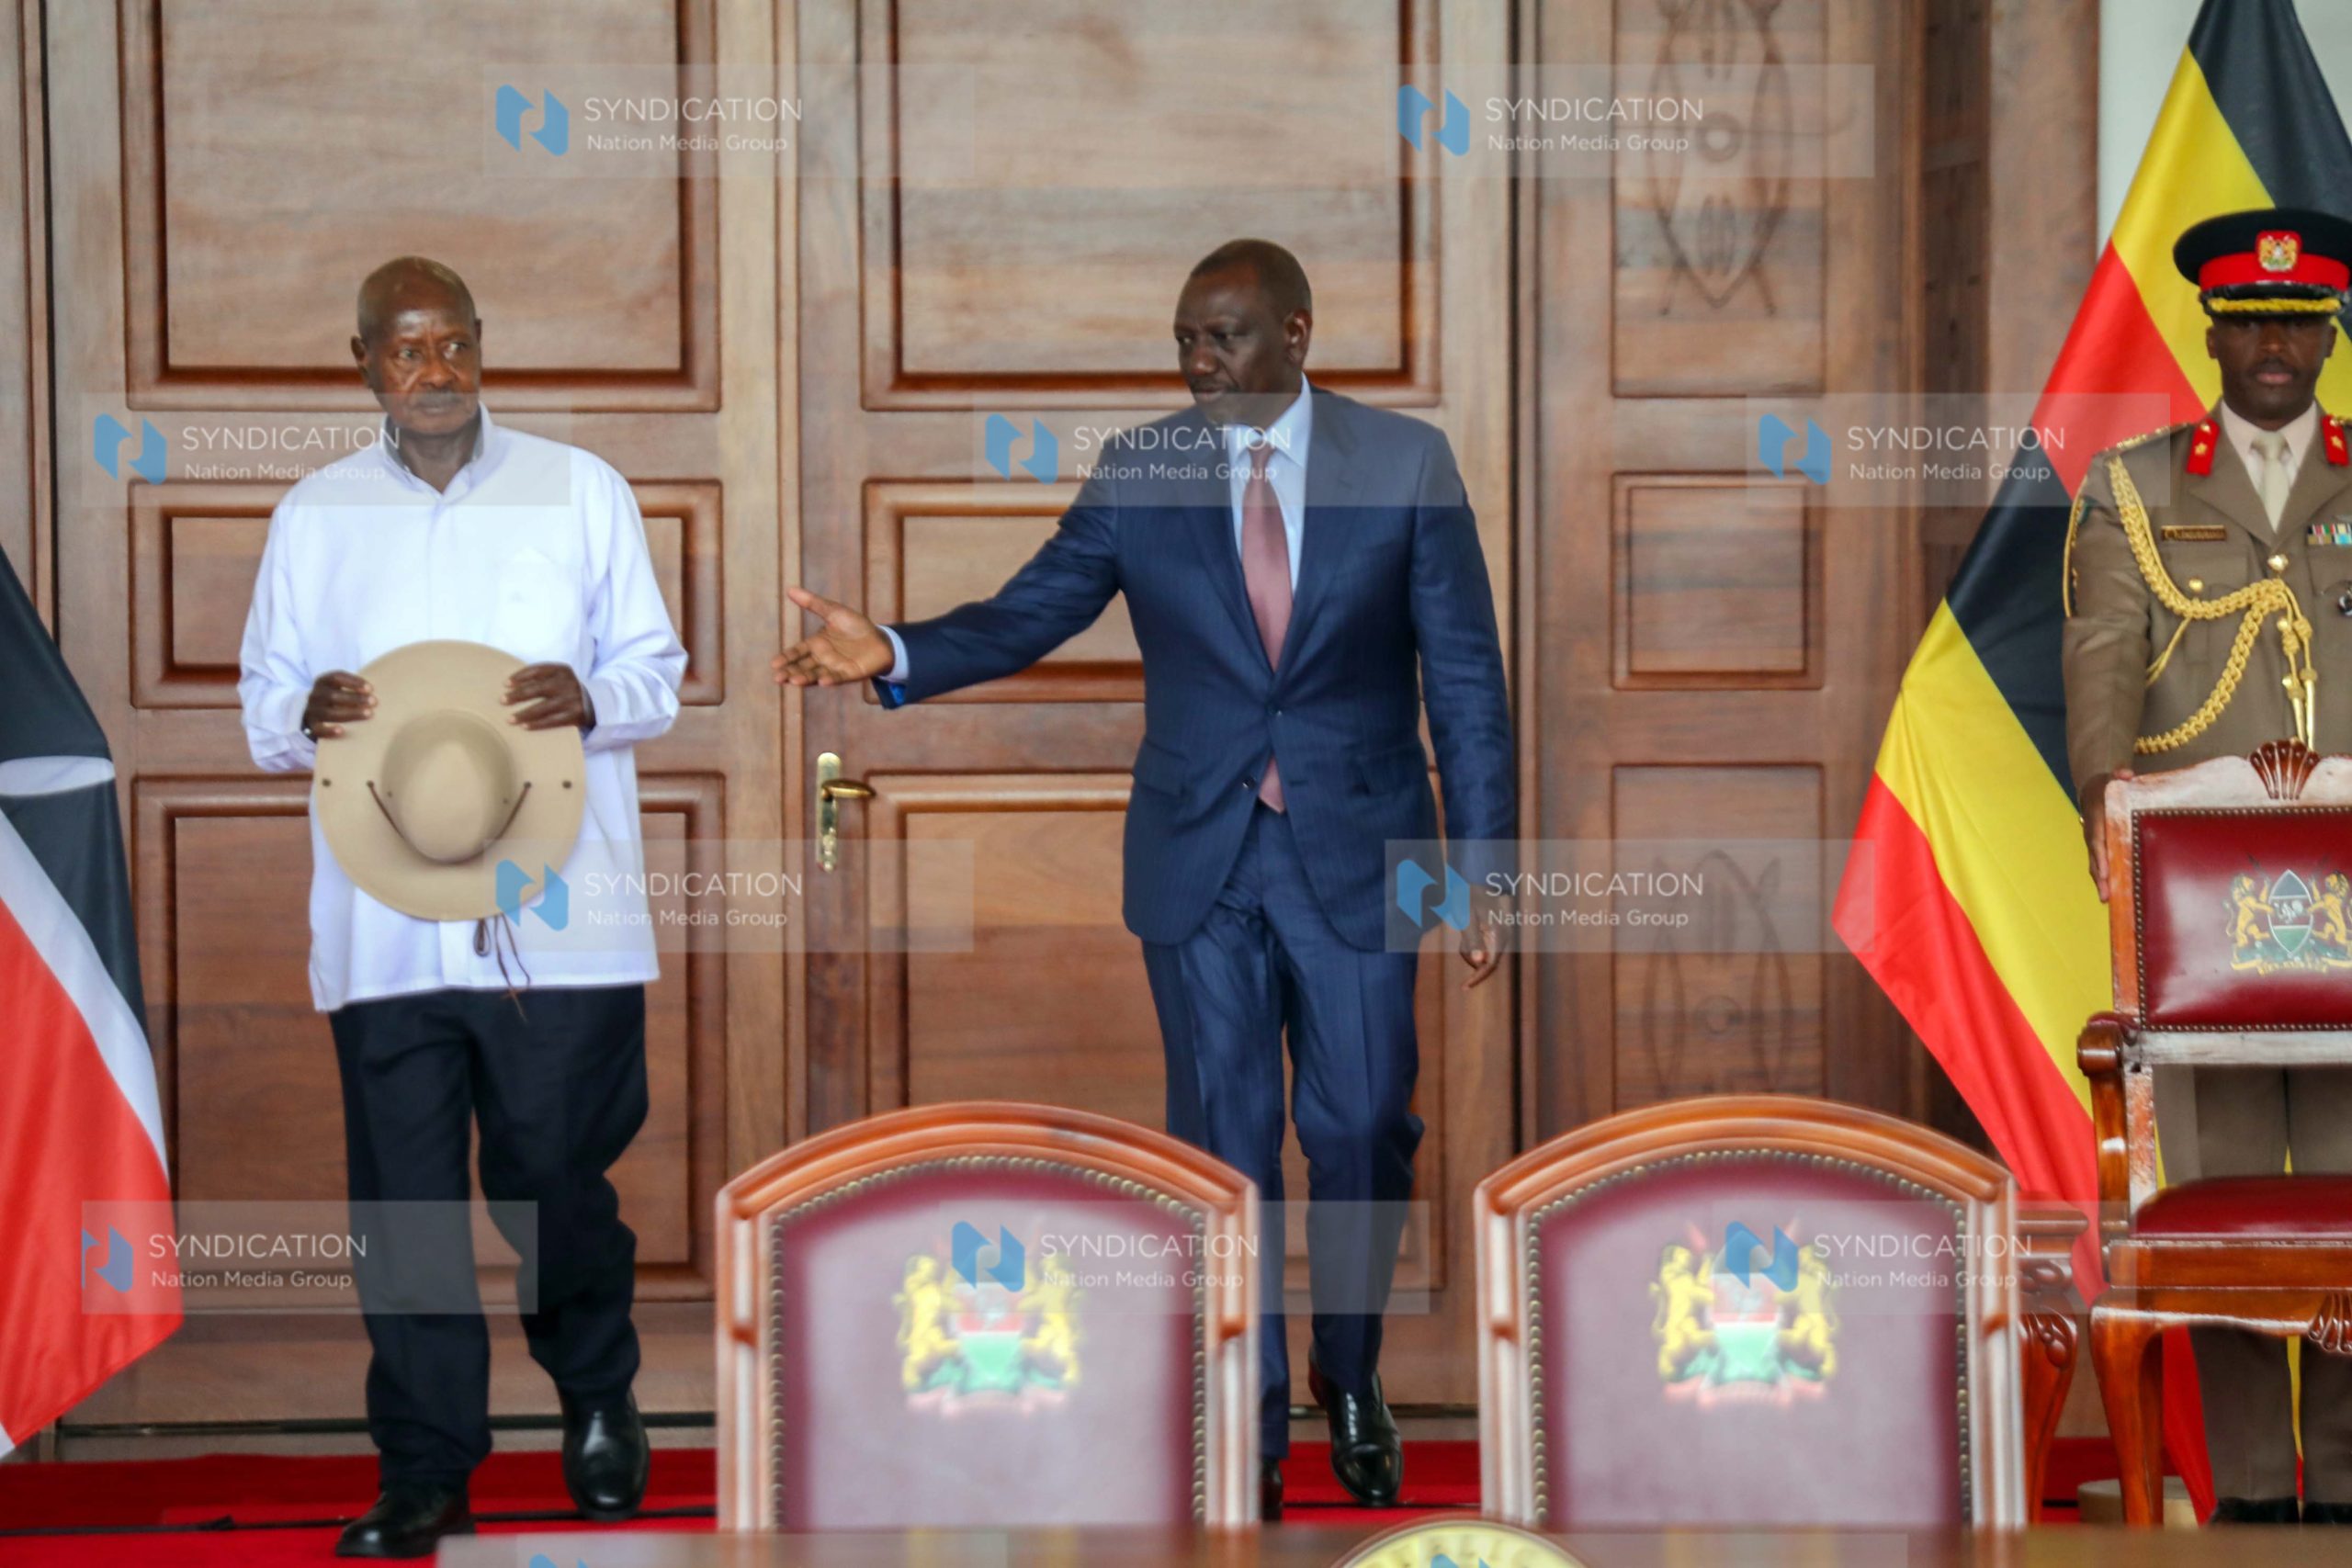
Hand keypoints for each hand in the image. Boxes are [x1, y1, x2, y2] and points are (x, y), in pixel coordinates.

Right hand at [302, 671, 372, 739]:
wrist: (314, 714)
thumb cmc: (336, 698)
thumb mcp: (339, 688)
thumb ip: (354, 688)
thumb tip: (376, 692)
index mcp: (322, 682)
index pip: (336, 677)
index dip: (353, 681)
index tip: (370, 688)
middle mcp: (315, 695)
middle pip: (333, 696)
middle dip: (355, 698)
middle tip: (374, 702)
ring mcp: (312, 711)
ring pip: (329, 713)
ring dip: (350, 713)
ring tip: (368, 714)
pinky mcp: (311, 727)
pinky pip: (318, 729)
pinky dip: (329, 730)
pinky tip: (341, 730)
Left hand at [505, 663, 595, 730]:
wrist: (593, 704)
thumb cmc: (565, 689)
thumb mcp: (558, 677)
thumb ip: (540, 677)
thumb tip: (510, 686)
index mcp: (562, 670)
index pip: (537, 670)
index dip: (520, 676)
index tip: (505, 684)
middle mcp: (568, 683)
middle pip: (538, 688)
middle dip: (518, 695)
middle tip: (502, 701)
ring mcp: (572, 700)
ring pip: (543, 707)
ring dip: (524, 714)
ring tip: (509, 719)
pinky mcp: (574, 715)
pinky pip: (552, 721)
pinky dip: (537, 724)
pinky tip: (524, 726)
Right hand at [773, 586, 893, 687]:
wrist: (880, 639)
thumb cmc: (855, 626)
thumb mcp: (833, 611)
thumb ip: (813, 603)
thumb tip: (790, 589)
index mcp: (816, 644)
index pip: (797, 652)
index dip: (786, 657)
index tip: (774, 663)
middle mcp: (822, 658)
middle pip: (802, 666)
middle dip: (790, 671)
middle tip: (778, 678)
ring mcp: (835, 667)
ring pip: (816, 674)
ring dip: (805, 678)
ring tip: (794, 680)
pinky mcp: (850, 673)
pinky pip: (839, 677)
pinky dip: (831, 679)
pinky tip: (822, 681)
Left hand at [1460, 886, 1507, 989]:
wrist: (1470, 881)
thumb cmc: (1468, 897)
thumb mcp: (1467, 917)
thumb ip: (1473, 940)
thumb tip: (1479, 963)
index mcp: (1500, 934)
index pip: (1491, 965)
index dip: (1478, 977)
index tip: (1464, 987)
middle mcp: (1502, 938)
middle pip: (1484, 962)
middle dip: (1470, 956)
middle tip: (1461, 940)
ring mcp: (1497, 937)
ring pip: (1479, 956)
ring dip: (1468, 949)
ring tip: (1464, 927)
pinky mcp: (1491, 936)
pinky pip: (1478, 948)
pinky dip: (1468, 944)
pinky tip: (1466, 927)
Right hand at [2080, 769, 2131, 901]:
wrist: (2093, 790)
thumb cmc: (2108, 785)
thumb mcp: (2113, 776)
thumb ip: (2120, 775)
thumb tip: (2126, 774)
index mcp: (2096, 816)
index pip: (2097, 837)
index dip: (2100, 854)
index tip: (2105, 870)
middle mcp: (2092, 832)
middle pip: (2095, 856)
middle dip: (2099, 875)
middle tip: (2104, 895)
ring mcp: (2094, 842)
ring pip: (2095, 863)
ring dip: (2100, 882)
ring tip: (2106, 900)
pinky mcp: (2099, 848)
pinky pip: (2101, 864)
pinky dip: (2104, 878)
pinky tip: (2113, 894)